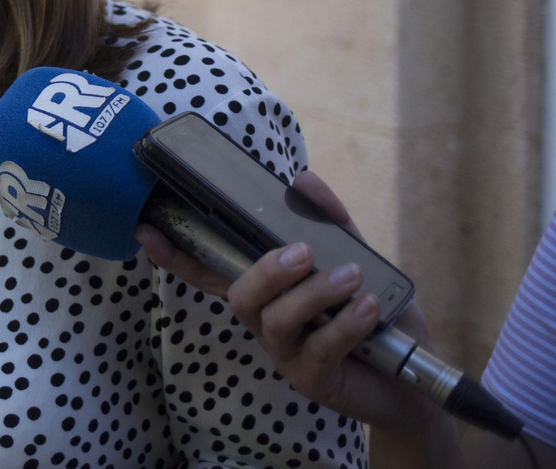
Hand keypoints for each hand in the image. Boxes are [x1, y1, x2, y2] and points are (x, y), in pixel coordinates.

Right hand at [135, 171, 450, 441]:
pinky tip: (369, 309)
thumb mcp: (358, 260)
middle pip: (239, 295)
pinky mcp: (312, 379)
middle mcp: (267, 322)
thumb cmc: (376, 318)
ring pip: (275, 319)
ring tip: (352, 279)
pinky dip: (345, 324)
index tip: (146, 230)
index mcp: (268, 292)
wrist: (414, 380)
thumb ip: (332, 224)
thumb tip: (302, 180)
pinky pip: (318, 348)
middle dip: (265, 271)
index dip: (176, 255)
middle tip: (303, 252)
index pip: (212, 271)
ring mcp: (285, 353)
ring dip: (313, 294)